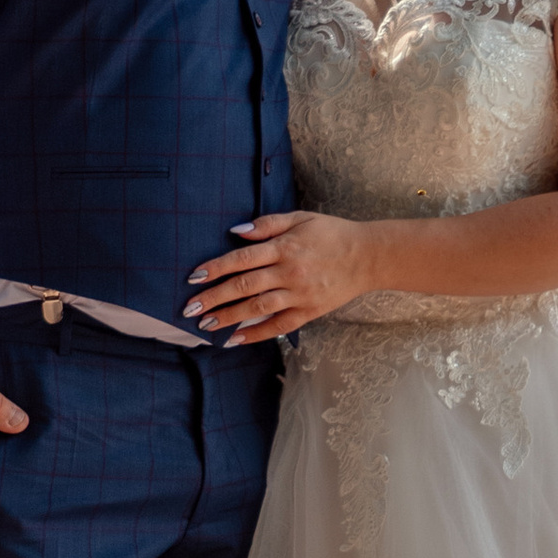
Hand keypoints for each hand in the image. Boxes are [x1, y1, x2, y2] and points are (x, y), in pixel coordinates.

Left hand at [187, 212, 376, 342]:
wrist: (368, 256)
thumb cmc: (331, 233)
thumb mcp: (300, 218)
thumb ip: (268, 224)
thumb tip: (236, 232)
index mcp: (285, 247)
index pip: (243, 259)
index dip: (216, 268)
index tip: (194, 276)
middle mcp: (290, 272)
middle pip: (245, 286)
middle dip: (214, 298)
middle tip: (190, 308)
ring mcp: (300, 294)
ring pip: (258, 308)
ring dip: (229, 317)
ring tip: (206, 326)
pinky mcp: (310, 311)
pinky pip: (279, 326)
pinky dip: (256, 334)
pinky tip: (236, 339)